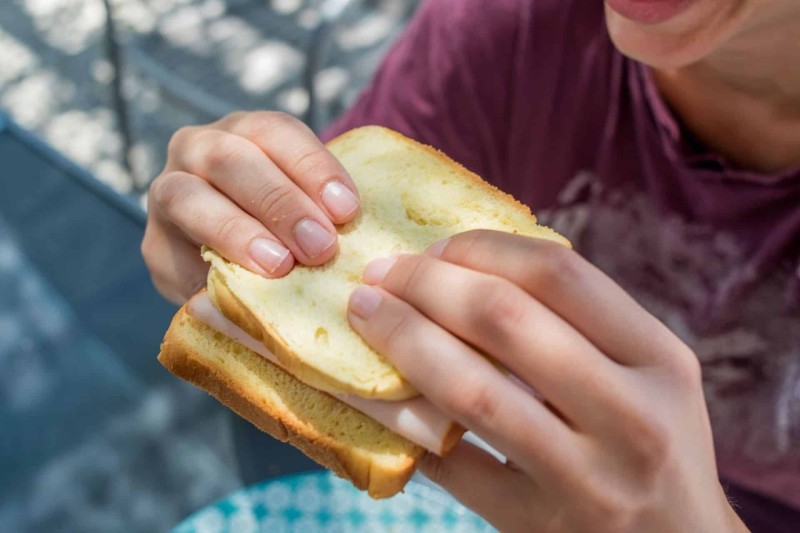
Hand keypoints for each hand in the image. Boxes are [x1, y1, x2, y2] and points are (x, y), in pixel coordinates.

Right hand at [142, 111, 359, 303]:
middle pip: (230, 160)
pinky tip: (241, 299)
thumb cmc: (292, 228)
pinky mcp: (154, 248)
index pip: (275, 132)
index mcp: (244, 132)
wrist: (238, 263)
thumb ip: (324, 210)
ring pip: (188, 198)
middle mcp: (197, 150)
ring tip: (278, 267)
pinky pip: (172, 259)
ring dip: (236, 232)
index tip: (346, 209)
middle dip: (279, 203)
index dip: (311, 166)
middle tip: (319, 246)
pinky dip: (207, 279)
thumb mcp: (311, 207)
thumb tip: (354, 224)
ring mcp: (167, 194)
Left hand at [347, 230, 746, 531]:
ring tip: (365, 314)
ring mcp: (584, 479)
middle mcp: (631, 417)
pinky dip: (398, 421)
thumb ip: (578, 323)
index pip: (558, 274)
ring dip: (403, 340)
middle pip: (506, 320)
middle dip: (427, 284)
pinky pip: (448, 463)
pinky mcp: (536, 525)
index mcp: (659, 359)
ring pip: (472, 391)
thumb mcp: (646, 376)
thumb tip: (468, 266)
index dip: (482, 248)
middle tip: (383, 273)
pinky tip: (368, 395)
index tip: (436, 247)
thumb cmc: (651, 444)